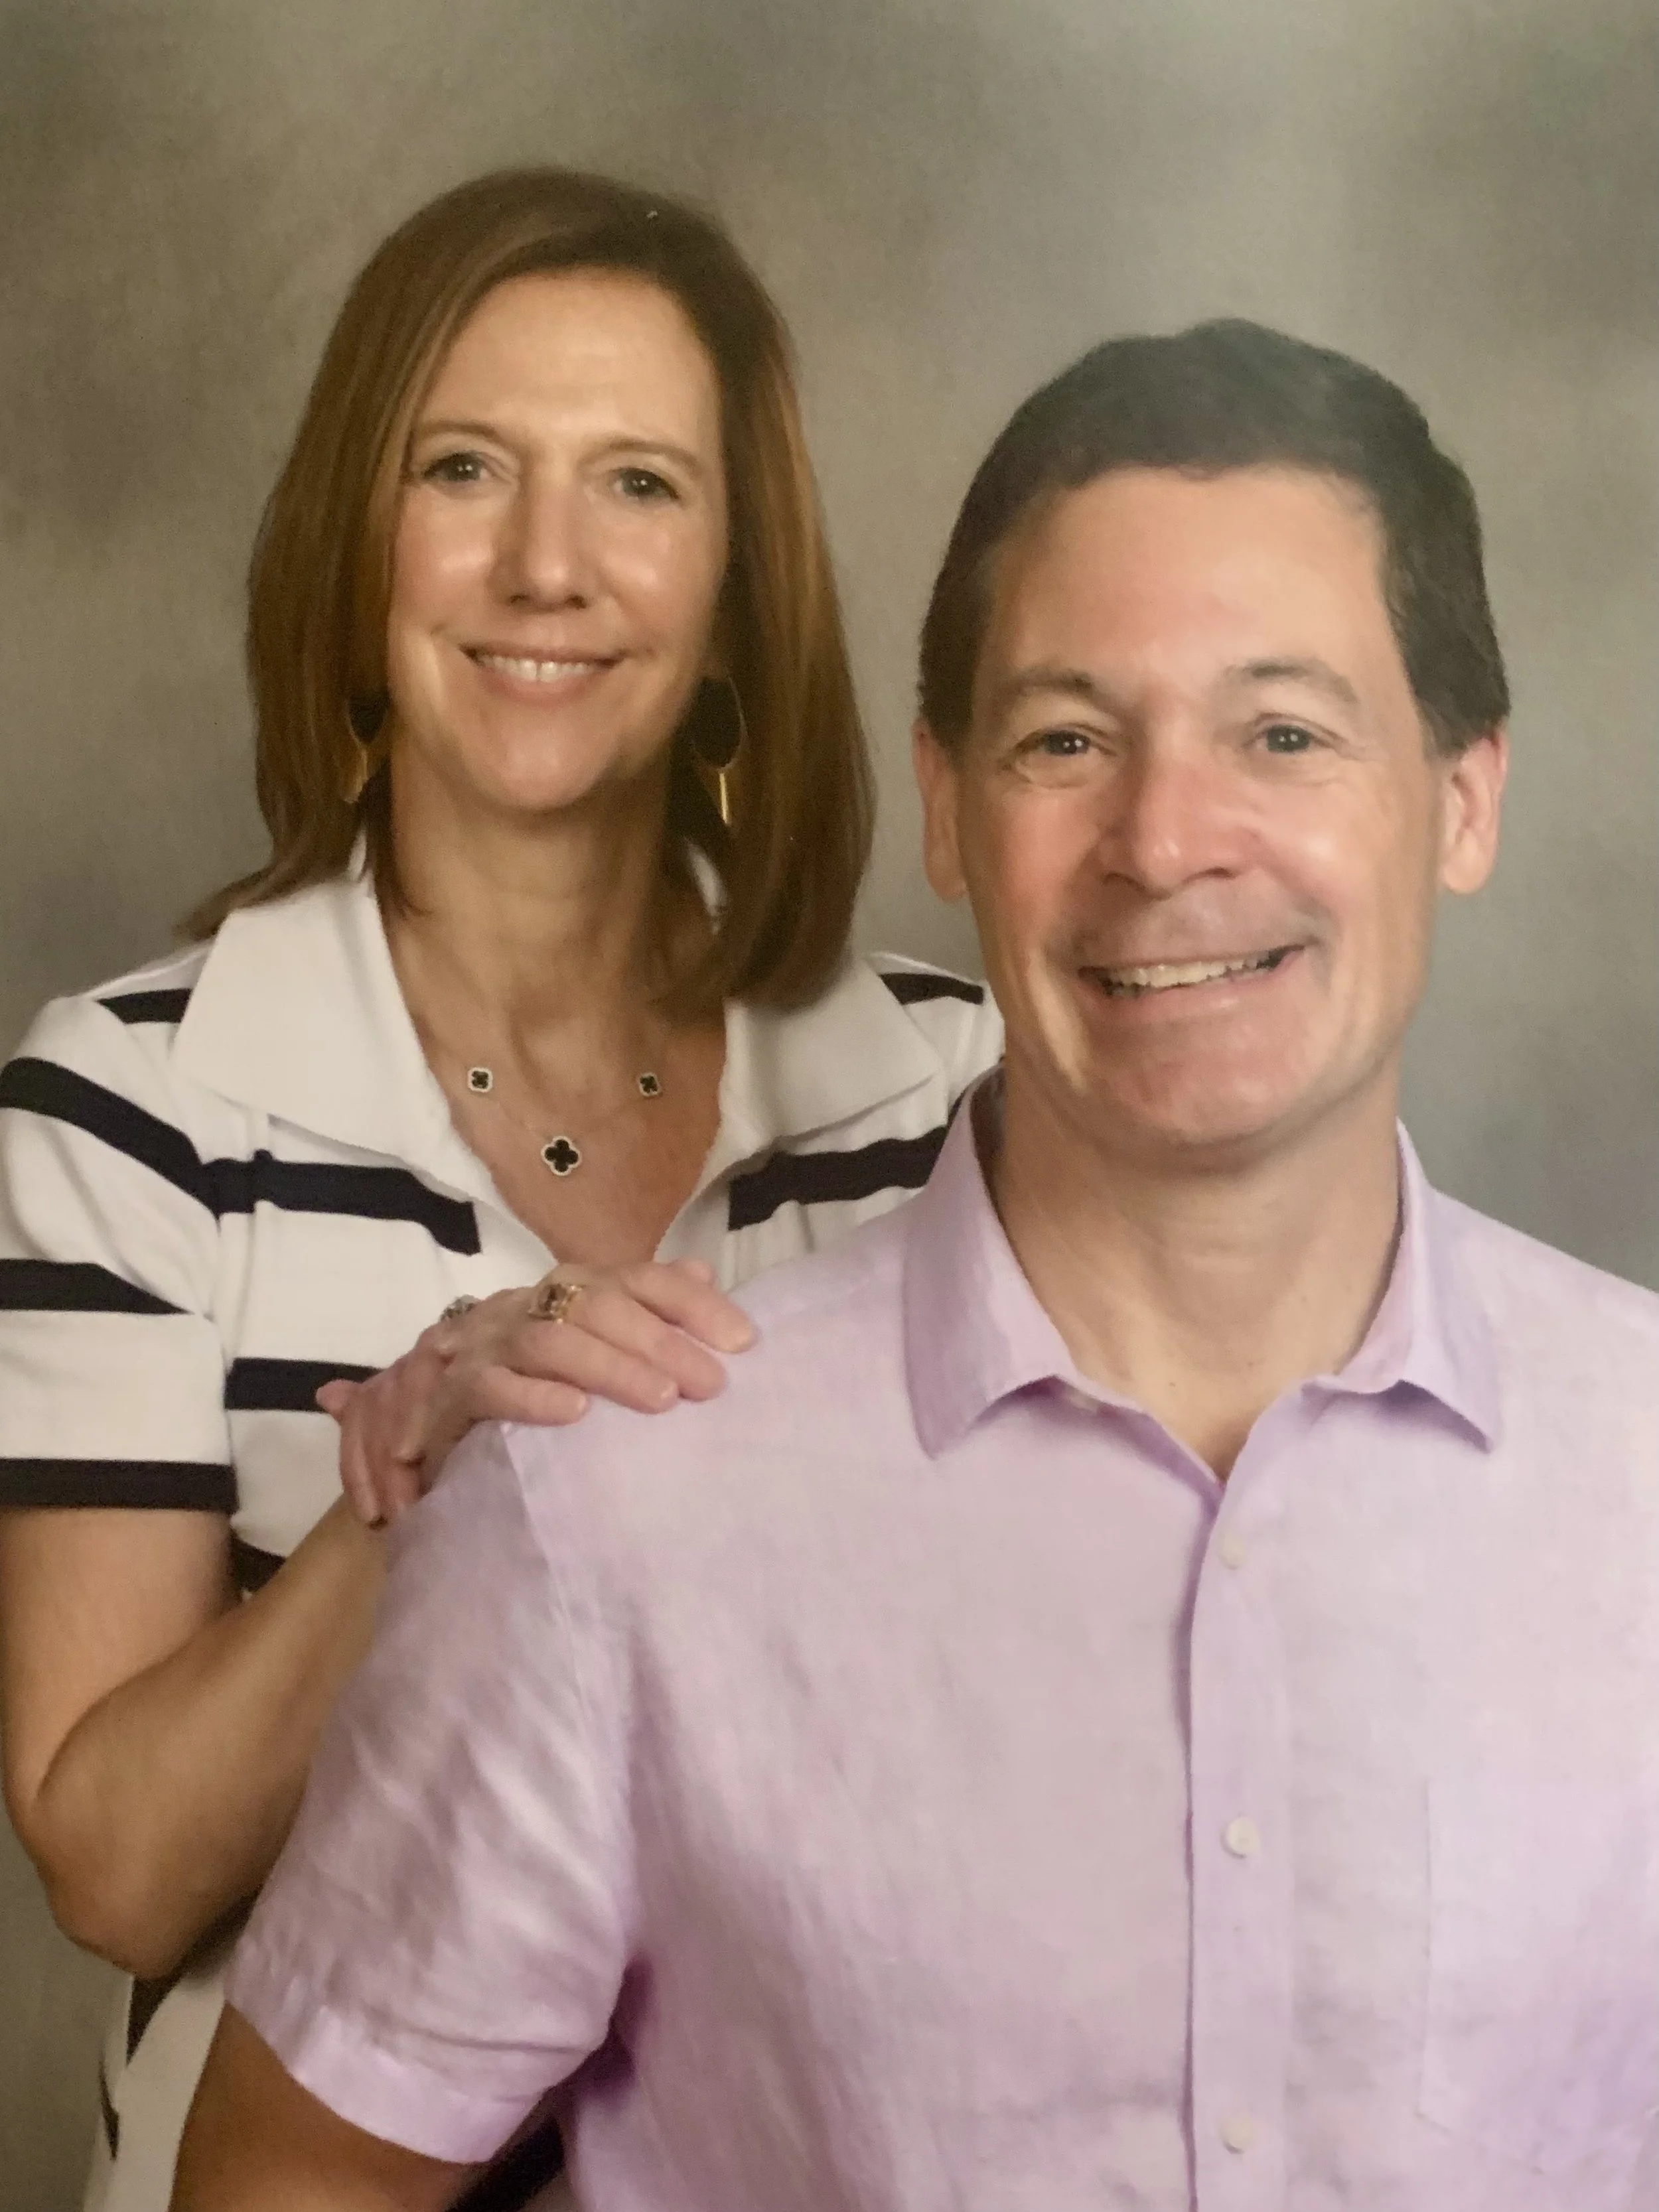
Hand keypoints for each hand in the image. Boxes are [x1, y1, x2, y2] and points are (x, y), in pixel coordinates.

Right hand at [317, 1260, 756, 1527]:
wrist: (426, 1421)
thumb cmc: (529, 1383)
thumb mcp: (590, 1346)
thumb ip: (643, 1308)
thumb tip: (703, 1269)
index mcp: (569, 1290)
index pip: (638, 1278)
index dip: (693, 1303)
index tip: (744, 1342)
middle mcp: (528, 1305)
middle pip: (599, 1305)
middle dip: (661, 1342)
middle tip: (711, 1386)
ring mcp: (486, 1344)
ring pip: (551, 1339)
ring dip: (609, 1367)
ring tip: (660, 1401)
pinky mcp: (451, 1391)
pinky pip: (490, 1386)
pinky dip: (533, 1398)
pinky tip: (574, 1415)